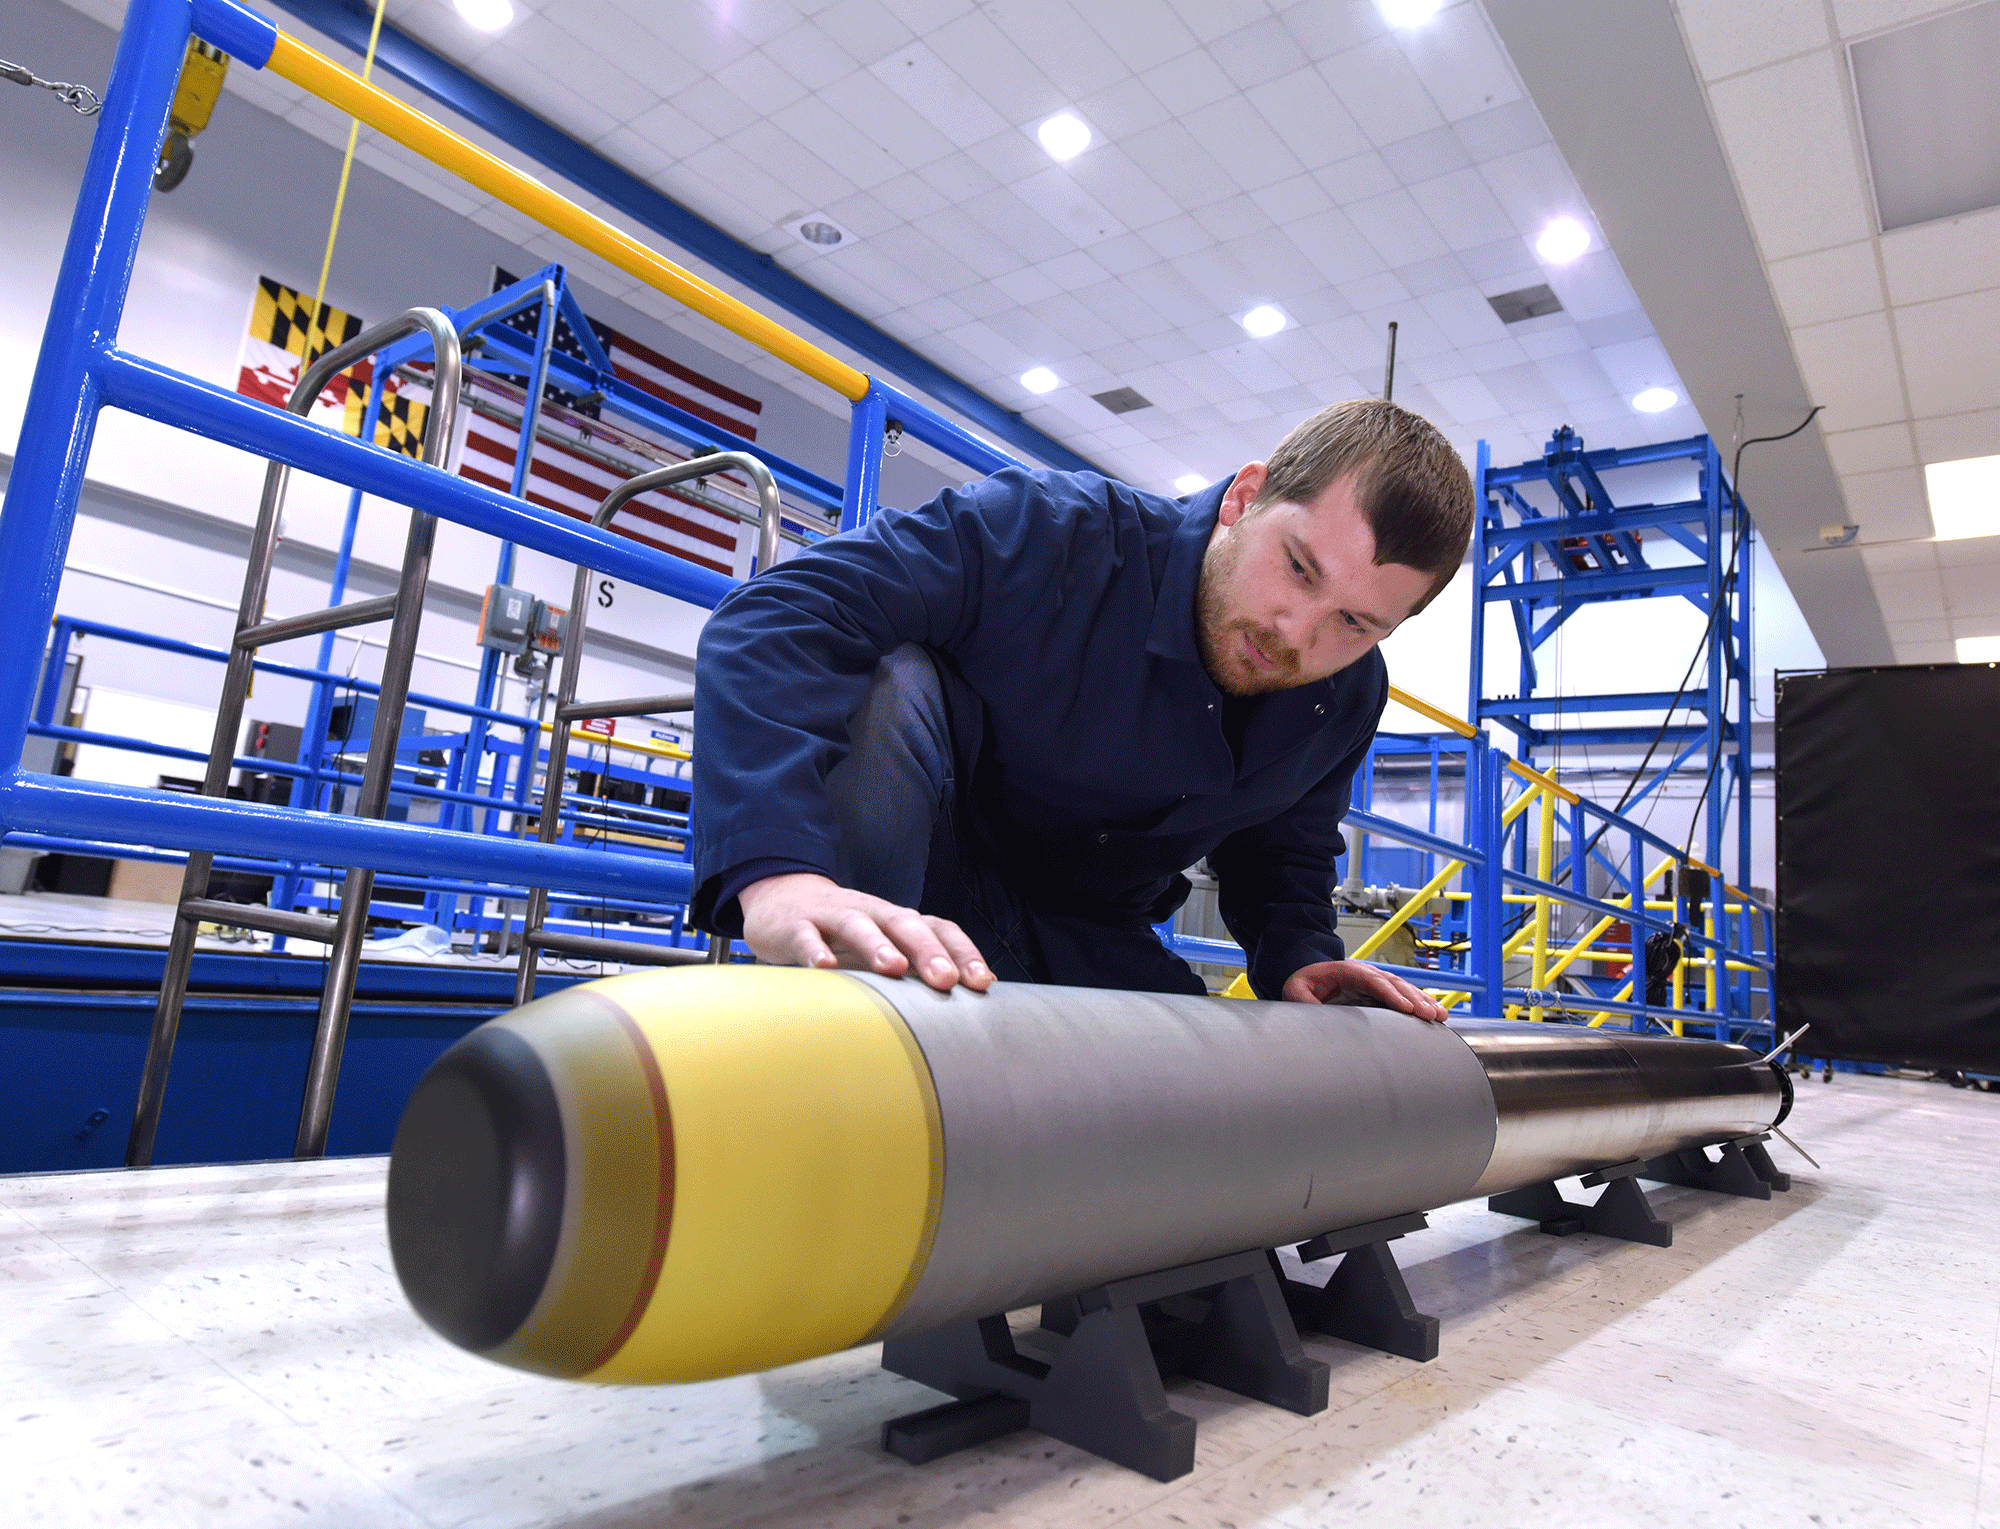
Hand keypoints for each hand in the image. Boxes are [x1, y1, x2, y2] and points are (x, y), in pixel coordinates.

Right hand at [736, 872, 992, 992]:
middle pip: (905, 924)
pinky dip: (815, 950)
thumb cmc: (844, 934)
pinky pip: (806, 936)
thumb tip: (978, 994)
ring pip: (858, 925)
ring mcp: (832, 916)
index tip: (981, 983)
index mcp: (897, 920)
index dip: (962, 952)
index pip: (938, 928)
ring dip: (878, 945)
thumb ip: (920, 968)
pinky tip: (823, 968)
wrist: (782, 899)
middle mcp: (871, 913)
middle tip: (946, 980)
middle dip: (928, 951)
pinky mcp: (795, 925)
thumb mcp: (884, 947)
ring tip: (894, 969)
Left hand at [1281, 959, 1446, 1021]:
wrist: (1305, 978)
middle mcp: (1365, 974)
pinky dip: (1419, 1004)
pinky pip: (1402, 997)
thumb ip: (1303, 1001)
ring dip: (1422, 1001)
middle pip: (1393, 984)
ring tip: (1439, 1015)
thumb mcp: (1295, 991)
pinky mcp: (1378, 994)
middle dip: (1413, 998)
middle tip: (1430, 1014)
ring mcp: (1373, 982)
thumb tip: (1314, 1014)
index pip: (1372, 980)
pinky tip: (1434, 1014)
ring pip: (1402, 989)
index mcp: (1346, 971)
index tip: (1406, 1008)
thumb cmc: (1302, 984)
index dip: (1390, 993)